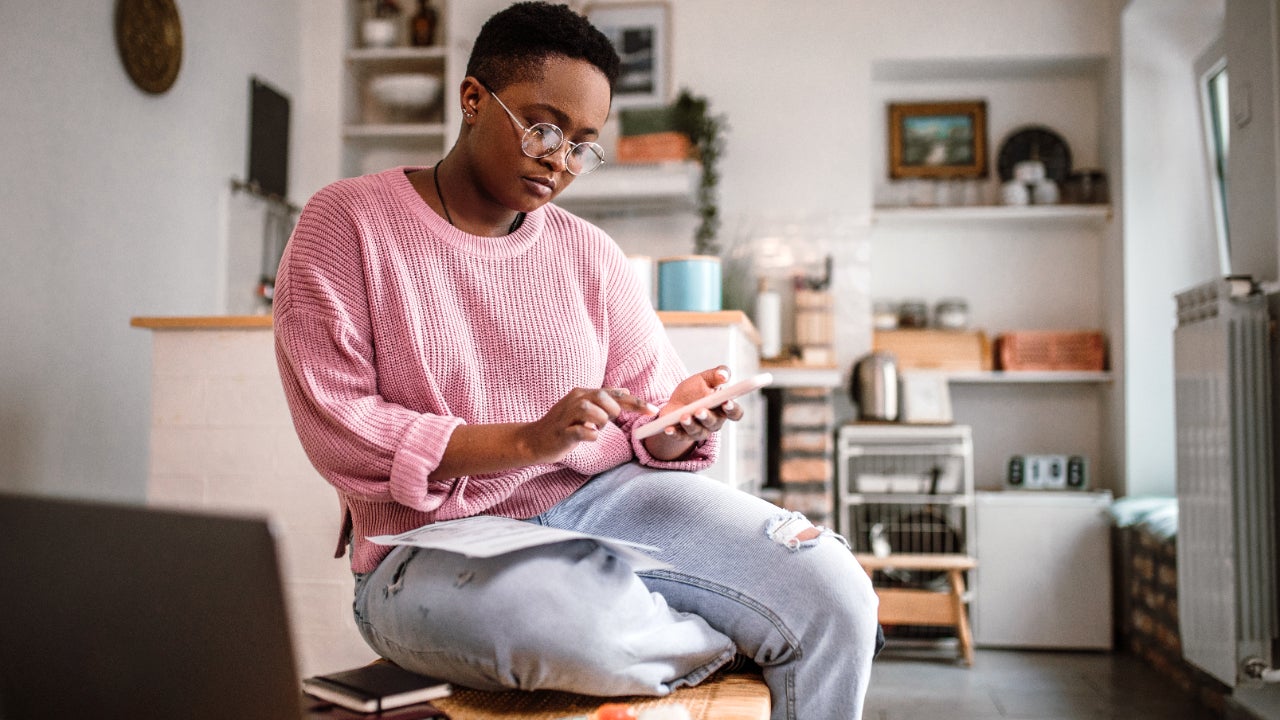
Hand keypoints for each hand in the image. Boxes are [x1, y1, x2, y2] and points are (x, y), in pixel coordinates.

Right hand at [524, 387, 657, 463]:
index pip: (614, 394)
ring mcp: (566, 416)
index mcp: (582, 394)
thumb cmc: (563, 425)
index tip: (653, 411)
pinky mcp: (562, 433)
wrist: (534, 440)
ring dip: (600, 422)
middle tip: (609, 421)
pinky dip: (589, 435)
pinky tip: (589, 437)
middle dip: (613, 410)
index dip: (635, 402)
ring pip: (591, 411)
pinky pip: (581, 431)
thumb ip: (603, 400)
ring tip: (595, 429)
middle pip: (602, 397)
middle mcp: (574, 400)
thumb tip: (625, 390)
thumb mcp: (584, 409)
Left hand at [643, 366, 744, 458]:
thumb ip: (717, 374)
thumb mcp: (705, 378)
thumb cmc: (696, 390)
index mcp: (723, 408)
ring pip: (698, 431)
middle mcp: (714, 422)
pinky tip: (668, 428)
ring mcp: (700, 431)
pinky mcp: (684, 435)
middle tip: (699, 410)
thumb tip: (724, 375)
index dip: (733, 409)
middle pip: (714, 423)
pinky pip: (680, 436)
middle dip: (707, 417)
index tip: (727, 401)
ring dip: (691, 425)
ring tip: (684, 416)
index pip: (735, 413)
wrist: (677, 402)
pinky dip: (675, 433)